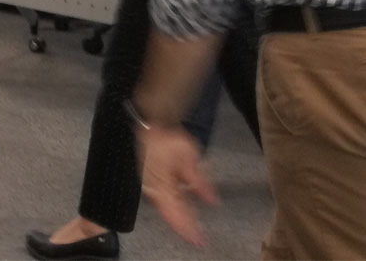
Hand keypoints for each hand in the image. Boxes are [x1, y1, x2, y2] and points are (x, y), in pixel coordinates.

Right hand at [138, 125, 216, 247]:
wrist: (154, 125)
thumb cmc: (169, 140)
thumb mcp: (189, 158)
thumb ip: (200, 182)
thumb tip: (212, 202)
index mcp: (162, 185)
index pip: (175, 212)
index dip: (186, 227)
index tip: (198, 239)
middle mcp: (155, 189)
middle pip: (170, 213)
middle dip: (184, 227)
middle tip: (198, 240)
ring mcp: (152, 185)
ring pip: (166, 208)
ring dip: (179, 220)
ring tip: (191, 231)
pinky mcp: (153, 181)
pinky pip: (164, 200)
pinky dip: (175, 209)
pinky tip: (184, 212)